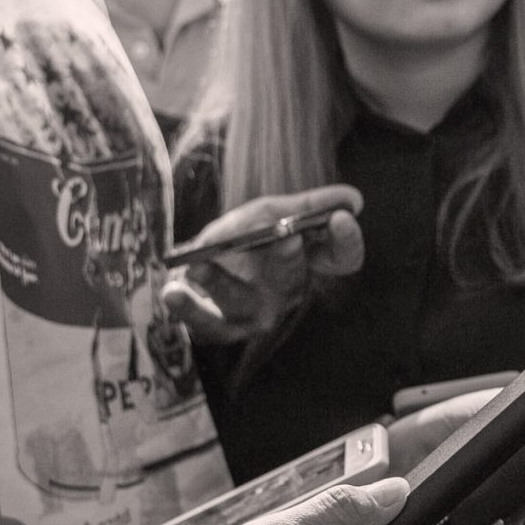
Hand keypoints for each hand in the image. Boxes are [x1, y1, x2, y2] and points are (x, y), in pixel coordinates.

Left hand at [163, 186, 364, 344]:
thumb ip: (308, 205)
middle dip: (288, 258)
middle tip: (287, 236)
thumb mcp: (273, 212)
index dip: (347, 241)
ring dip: (222, 284)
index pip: (343, 257)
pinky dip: (188, 308)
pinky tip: (172, 290)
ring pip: (241, 303)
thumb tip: (351, 200)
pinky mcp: (213, 323)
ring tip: (200, 263)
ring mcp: (250, 312)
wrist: (206, 265)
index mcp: (308, 264)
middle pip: (291, 278)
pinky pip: (203, 322)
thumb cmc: (247, 238)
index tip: (343, 217)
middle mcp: (284, 292)